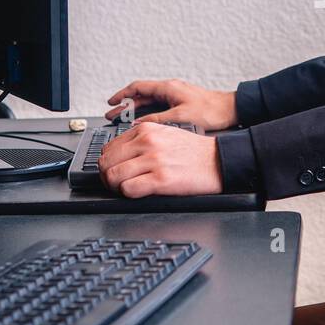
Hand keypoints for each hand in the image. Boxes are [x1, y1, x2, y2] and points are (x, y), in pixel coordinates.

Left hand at [97, 121, 223, 197]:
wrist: (218, 160)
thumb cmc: (193, 151)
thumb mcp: (164, 134)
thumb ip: (141, 140)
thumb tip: (118, 155)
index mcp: (146, 129)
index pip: (108, 148)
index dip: (108, 163)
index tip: (114, 170)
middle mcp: (147, 142)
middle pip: (106, 162)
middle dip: (107, 176)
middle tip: (116, 183)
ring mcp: (154, 160)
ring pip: (113, 176)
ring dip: (116, 187)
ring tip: (126, 189)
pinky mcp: (161, 179)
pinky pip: (128, 189)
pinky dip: (128, 194)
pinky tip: (138, 192)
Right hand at [105, 78, 237, 130]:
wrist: (230, 109)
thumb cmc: (211, 110)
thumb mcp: (181, 116)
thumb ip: (158, 119)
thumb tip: (139, 124)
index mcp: (168, 87)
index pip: (138, 88)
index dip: (122, 95)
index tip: (111, 102)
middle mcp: (170, 89)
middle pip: (141, 95)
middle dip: (125, 104)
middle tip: (111, 114)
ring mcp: (175, 95)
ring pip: (148, 100)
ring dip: (134, 109)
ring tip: (122, 119)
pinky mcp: (180, 102)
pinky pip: (157, 105)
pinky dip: (146, 112)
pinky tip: (142, 121)